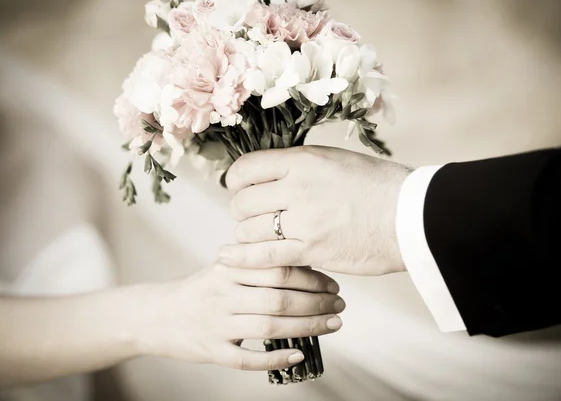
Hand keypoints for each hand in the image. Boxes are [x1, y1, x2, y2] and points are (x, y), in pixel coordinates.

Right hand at [135, 263, 344, 370]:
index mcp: (228, 268)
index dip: (312, 279)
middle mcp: (222, 294)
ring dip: (307, 327)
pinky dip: (275, 357)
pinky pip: (247, 358)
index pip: (278, 270)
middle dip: (316, 304)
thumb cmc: (199, 290)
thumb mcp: (223, 269)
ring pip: (269, 326)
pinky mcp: (211, 351)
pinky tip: (298, 355)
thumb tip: (306, 268)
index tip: (333, 285)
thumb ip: (256, 266)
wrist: (156, 316)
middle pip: (279, 298)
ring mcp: (216, 324)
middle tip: (339, 307)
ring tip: (332, 325)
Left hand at [219, 146, 411, 275]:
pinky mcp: (311, 251)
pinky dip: (242, 258)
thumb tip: (272, 173)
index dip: (237, 180)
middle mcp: (298, 187)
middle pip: (242, 202)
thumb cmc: (382, 186)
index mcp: (304, 160)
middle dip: (243, 211)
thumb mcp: (338, 160)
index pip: (247, 168)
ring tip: (260, 236)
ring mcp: (304, 221)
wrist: (413, 217)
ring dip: (248, 235)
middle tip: (256, 216)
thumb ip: (302, 166)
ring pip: (249, 230)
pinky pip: (263, 257)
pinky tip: (228, 258)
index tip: (241, 188)